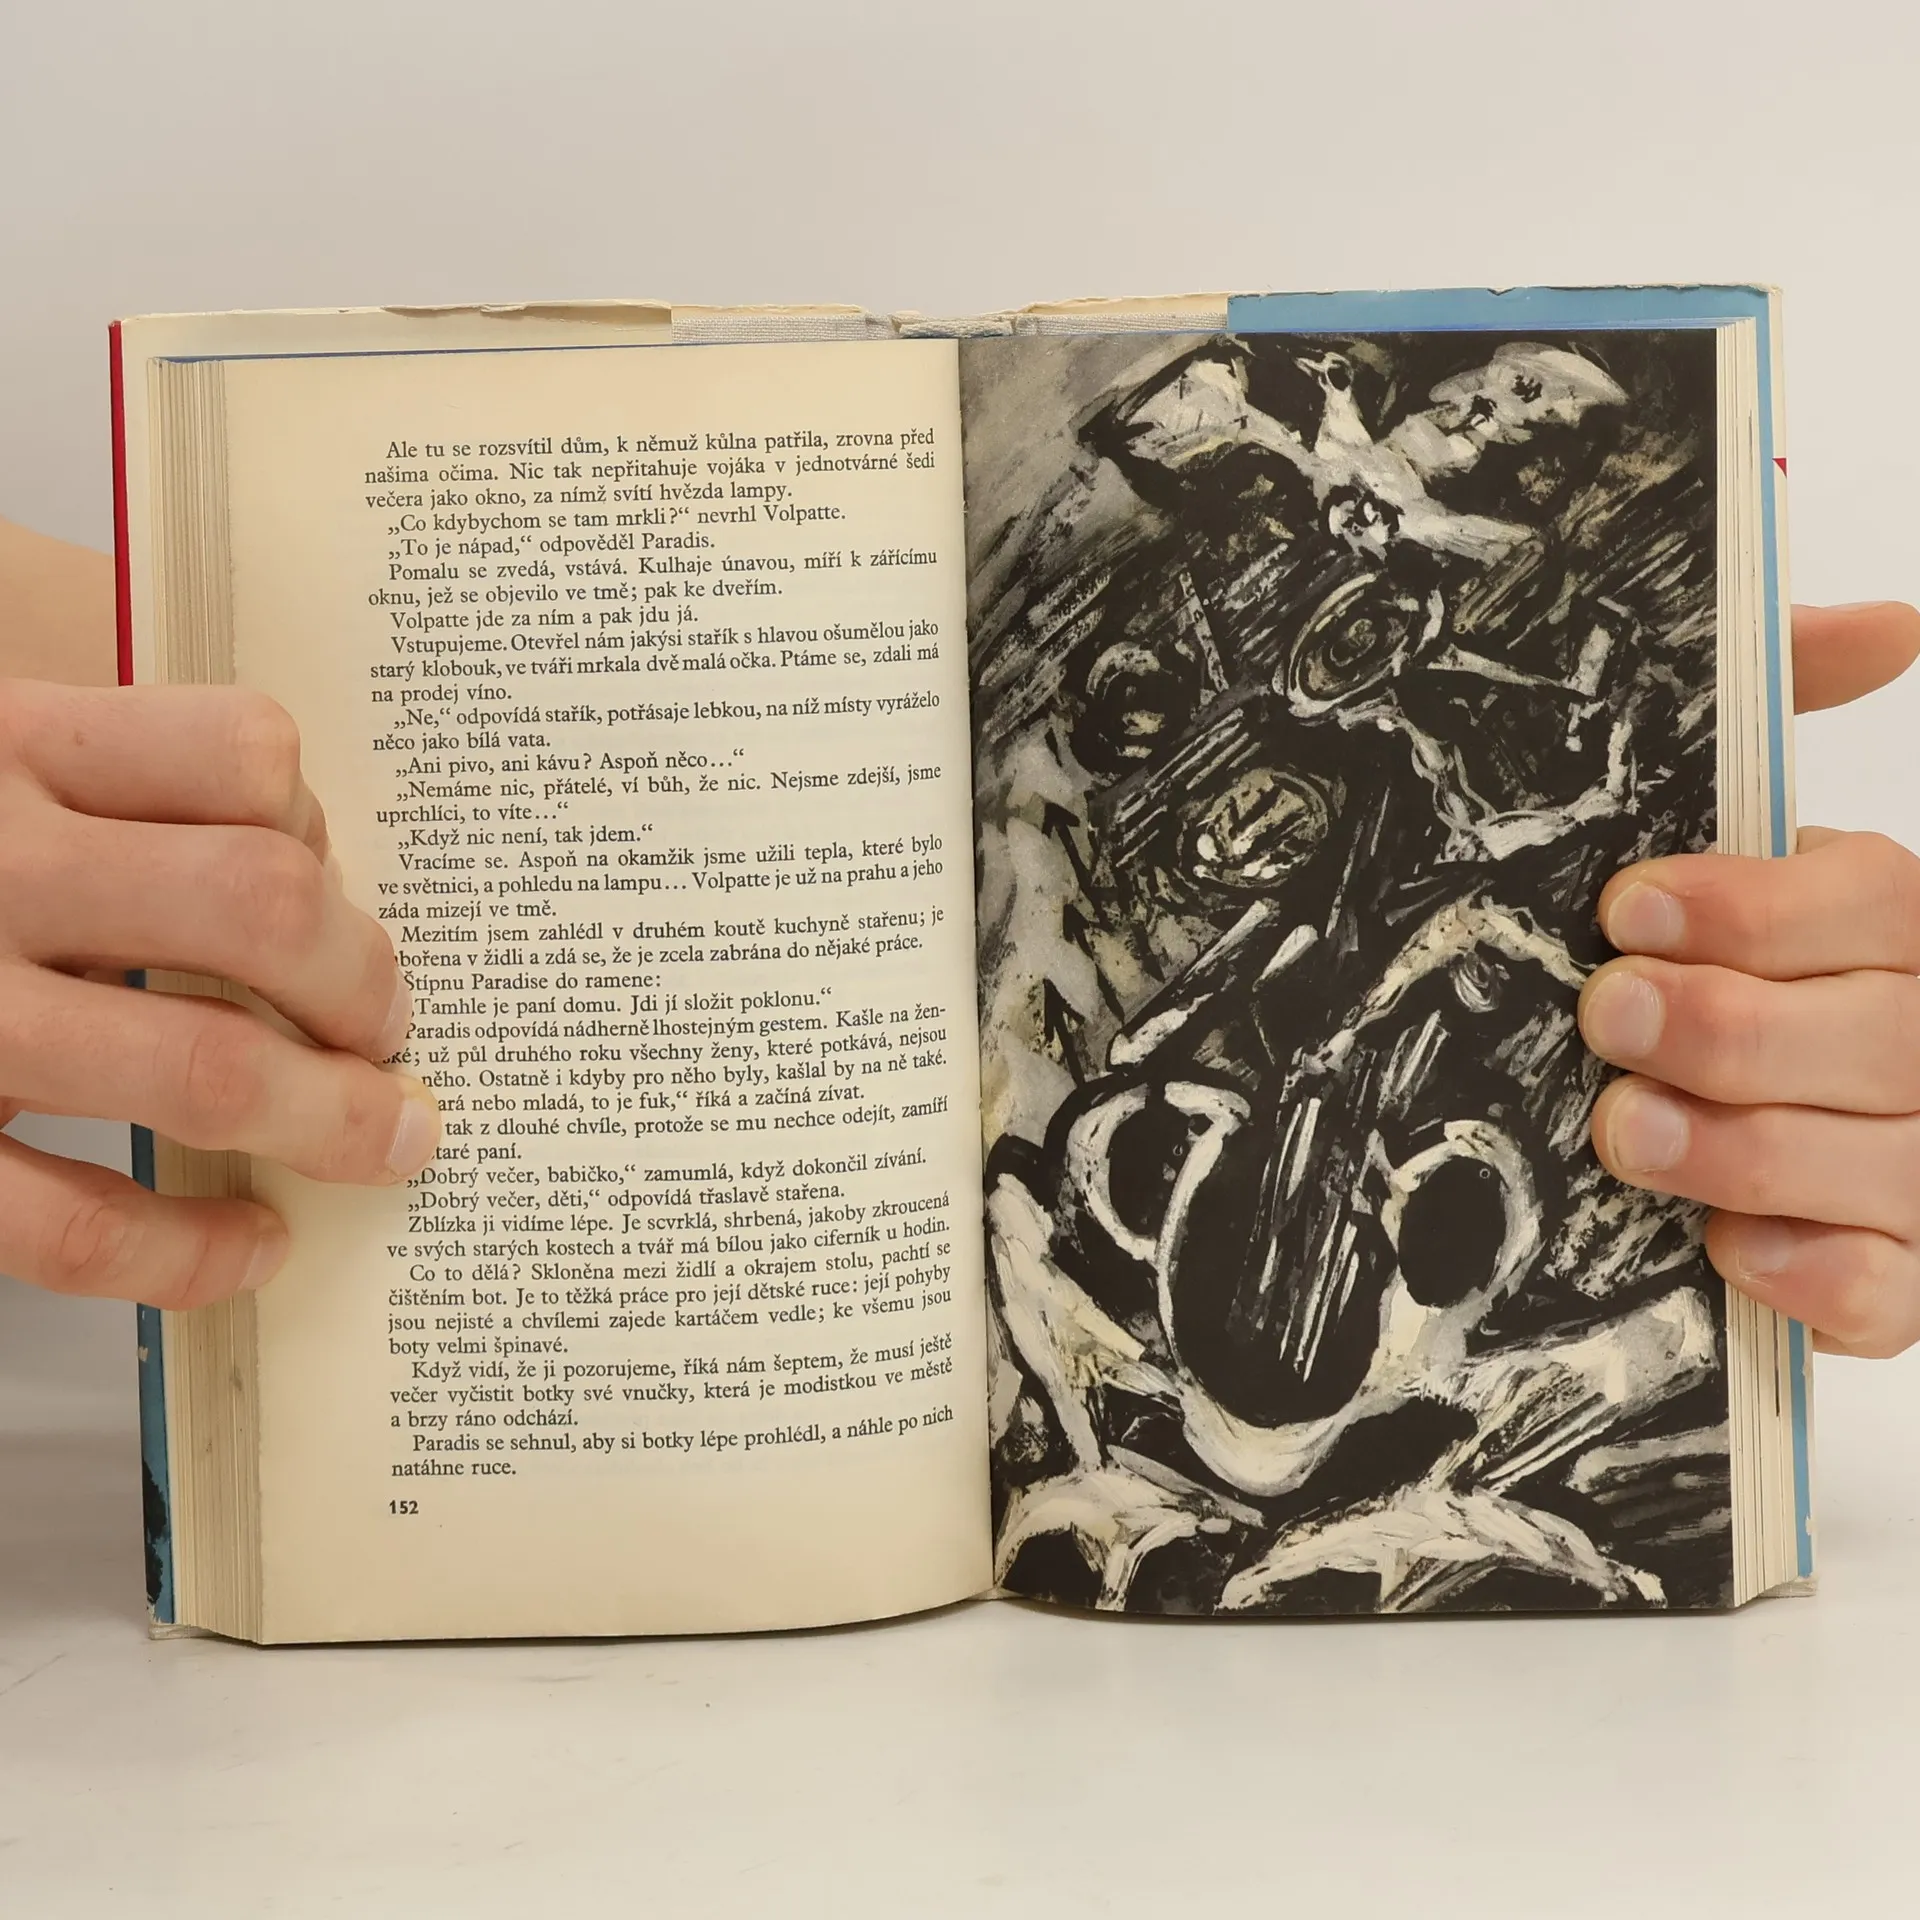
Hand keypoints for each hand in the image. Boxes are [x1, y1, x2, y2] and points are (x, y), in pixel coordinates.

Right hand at [0, 680, 436, 1308]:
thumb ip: (107, 780)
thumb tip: (304, 853)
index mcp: (6, 745)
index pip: (243, 752)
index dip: (321, 824)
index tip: (332, 880)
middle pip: (261, 907)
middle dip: (366, 981)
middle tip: (392, 1025)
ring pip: (200, 1066)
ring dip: (329, 1117)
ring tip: (382, 1136)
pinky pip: (75, 1220)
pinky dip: (194, 1251)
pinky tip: (255, 1245)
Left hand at [1581, 602, 1919, 1355]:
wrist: (1705, 1097)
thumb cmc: (1720, 961)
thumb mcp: (1729, 839)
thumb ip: (1781, 718)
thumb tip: (1890, 621)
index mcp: (1899, 925)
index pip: (1876, 904)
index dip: (1755, 908)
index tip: (1624, 910)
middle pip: (1887, 1039)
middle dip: (1734, 1030)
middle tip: (1607, 1017)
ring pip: (1891, 1167)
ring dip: (1749, 1150)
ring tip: (1625, 1129)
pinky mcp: (1903, 1278)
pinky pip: (1888, 1294)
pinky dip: (1816, 1276)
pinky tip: (1729, 1251)